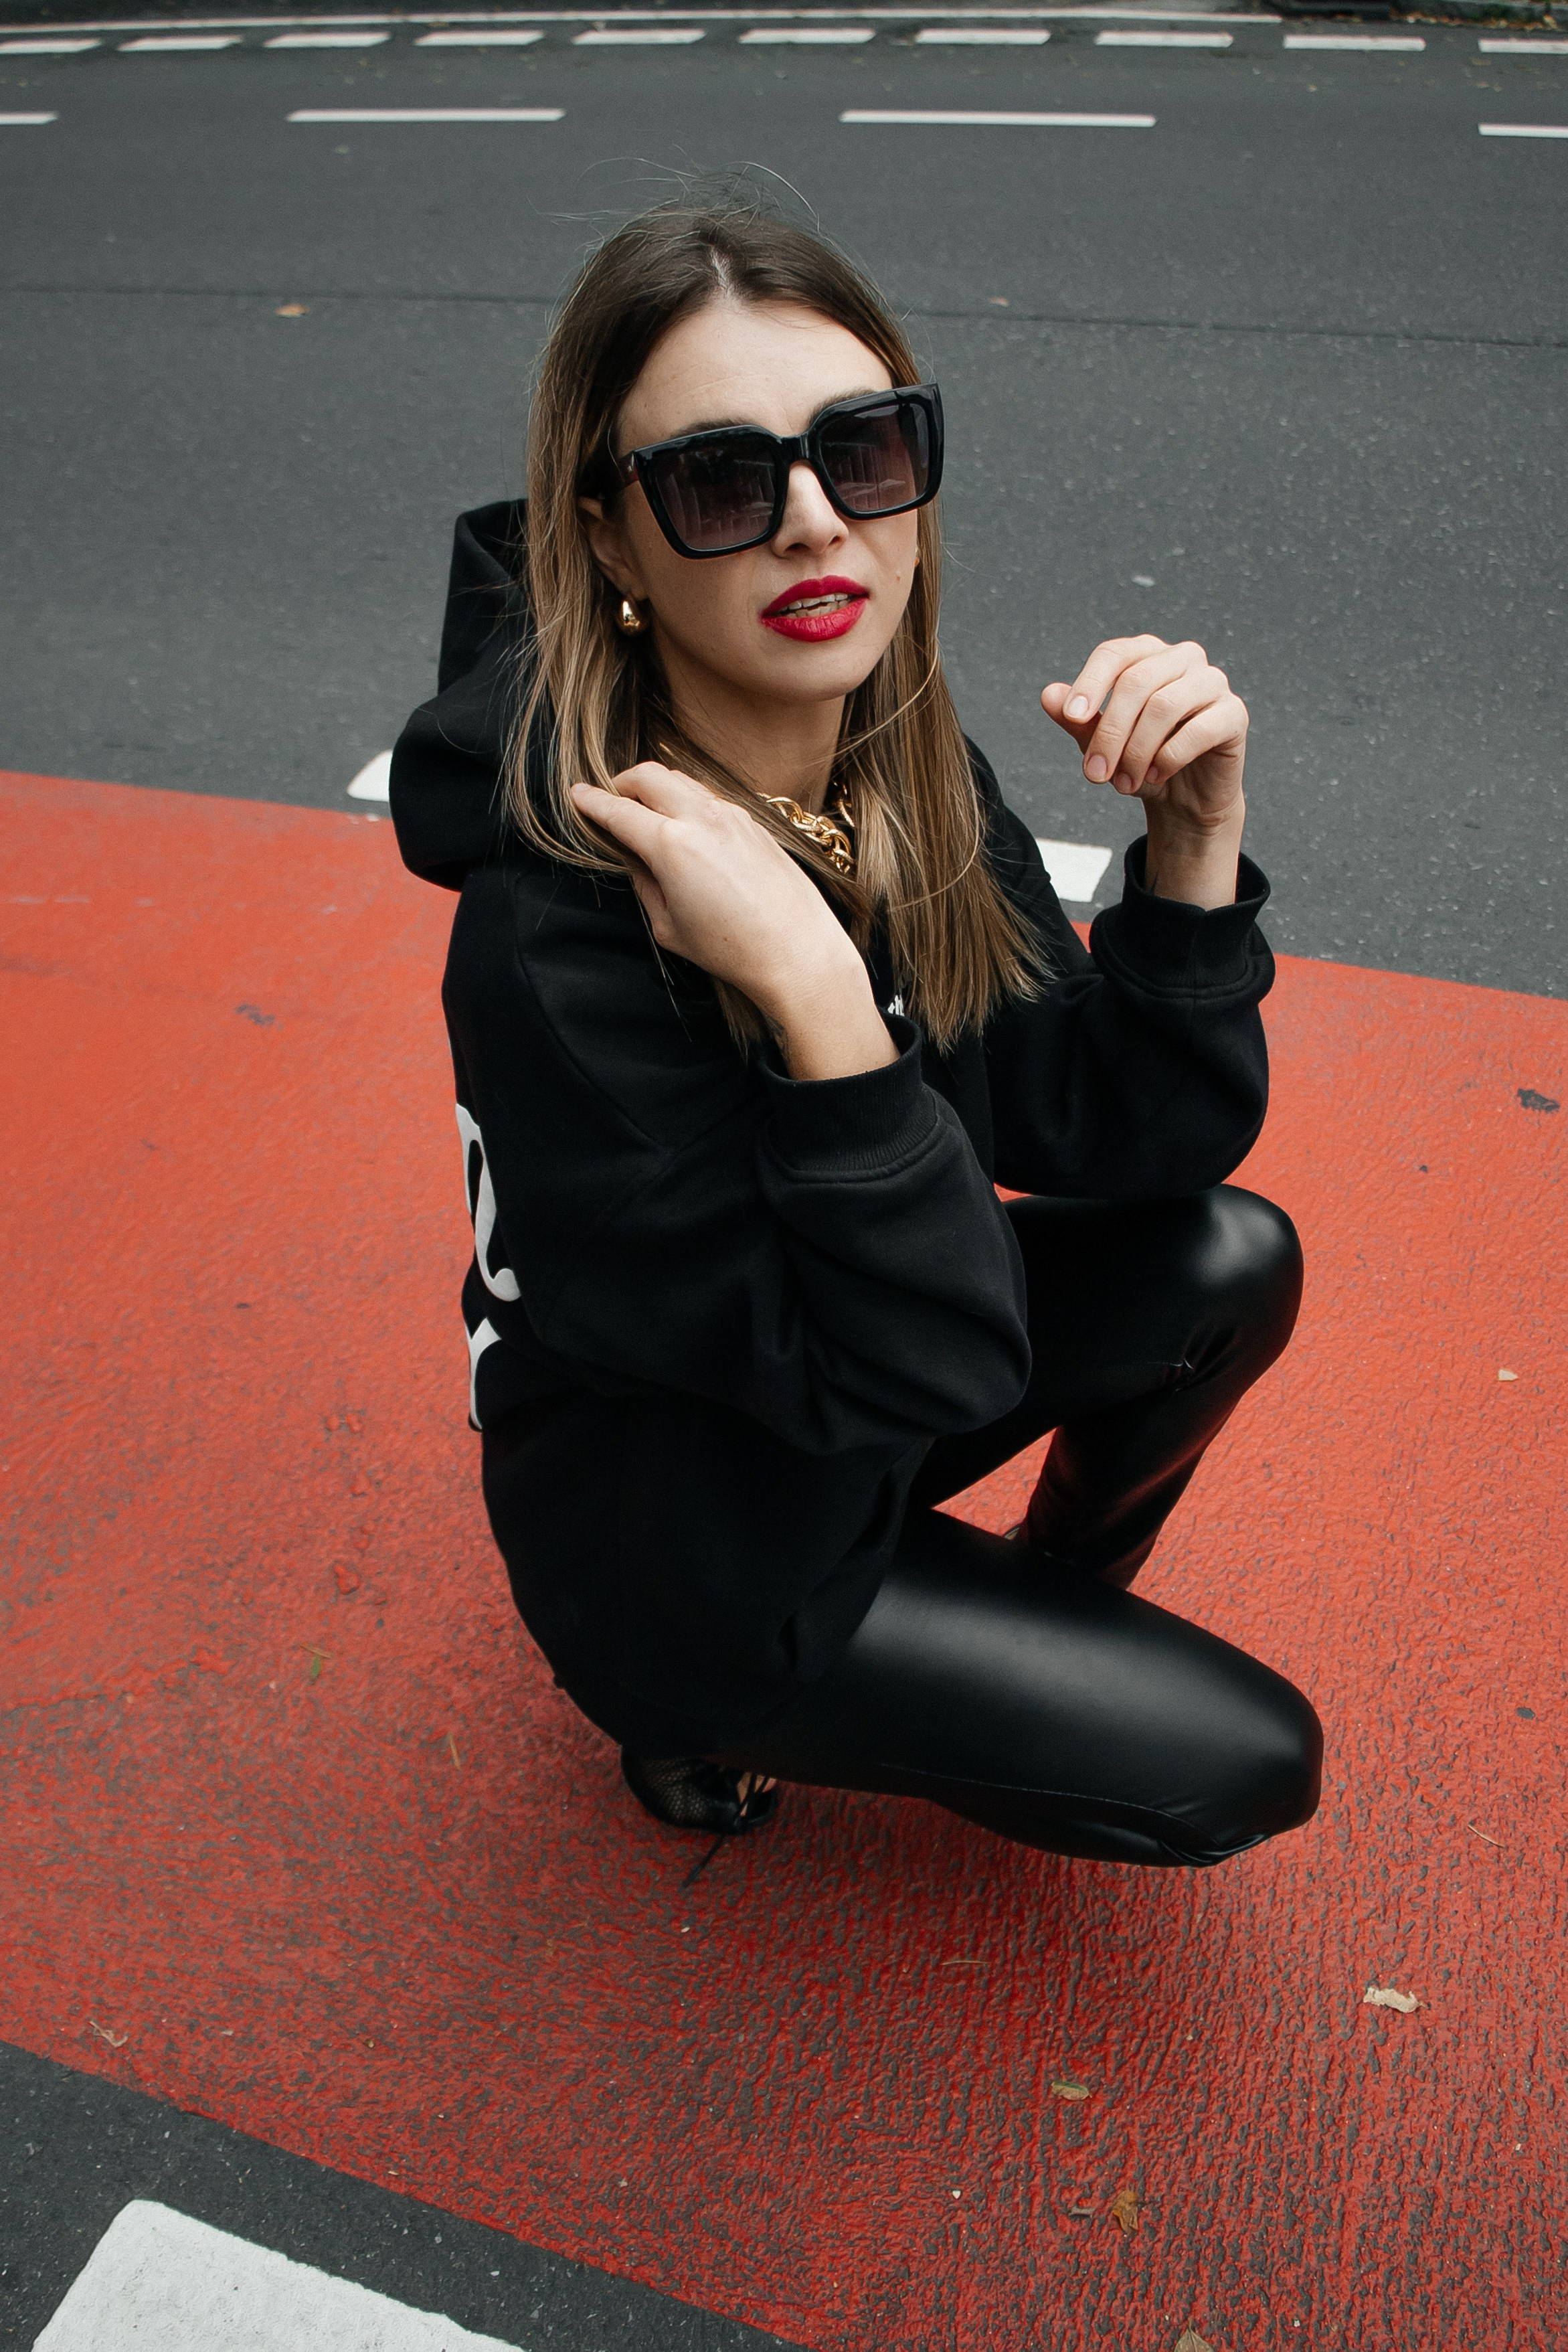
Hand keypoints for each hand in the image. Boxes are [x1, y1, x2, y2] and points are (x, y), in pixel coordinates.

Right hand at [571, 765, 895, 1079]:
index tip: (576, 796)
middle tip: (612, 802)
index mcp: (670, 844)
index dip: (591, 802)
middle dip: (623, 783)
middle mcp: (701, 818)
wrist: (797, 950)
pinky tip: (689, 829)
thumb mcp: (668, 926)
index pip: (618, 810)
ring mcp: (732, 815)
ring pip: (682, 781)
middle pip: (649, 775)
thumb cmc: (731, 948)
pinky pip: (710, 798)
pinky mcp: (754, 823)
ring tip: (649, 814)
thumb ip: (646, 883)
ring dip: (658, 789)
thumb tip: (638, 859)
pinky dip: (688, 802)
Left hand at [1041, 637, 1247, 907]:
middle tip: (1095, 775)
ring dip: (1136, 751)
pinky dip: (1169, 758)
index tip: (1071, 717)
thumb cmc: (1140, 761)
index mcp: (1147, 655)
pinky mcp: (1234, 713)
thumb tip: (1049, 695)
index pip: (1114, 654)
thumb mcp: (1101, 743)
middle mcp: (1183, 658)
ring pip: (1165, 705)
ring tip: (1124, 784)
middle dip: (1110, 733)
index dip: (1090, 683)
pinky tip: (1155, 776)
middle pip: (1136, 682)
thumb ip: (1078, 719)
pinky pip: (1199, 729)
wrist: (1184, 799)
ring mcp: (1212, 682)